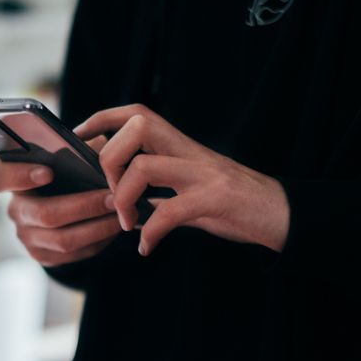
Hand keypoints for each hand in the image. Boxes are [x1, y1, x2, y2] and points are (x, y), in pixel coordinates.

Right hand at [0, 137, 121, 266]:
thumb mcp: (70, 155)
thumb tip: (97, 148)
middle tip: (113, 197)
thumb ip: (77, 148)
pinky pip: (73, 254)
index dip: (19, 176)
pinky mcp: (42, 255)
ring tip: (121, 214)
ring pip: (62, 239)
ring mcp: (26, 236)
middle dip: (84, 206)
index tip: (48, 171)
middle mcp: (15, 209)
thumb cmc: (69, 172)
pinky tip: (113, 227)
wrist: (68, 207)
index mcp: (12, 178)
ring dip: (97, 227)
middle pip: (44, 214)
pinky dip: (98, 241)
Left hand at [74, 104, 289, 255]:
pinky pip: (171, 212)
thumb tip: (118, 196)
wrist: (281, 214)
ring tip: (127, 223)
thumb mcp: (189, 188)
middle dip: (109, 159)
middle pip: (136, 127)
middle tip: (110, 194)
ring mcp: (203, 173)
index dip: (101, 119)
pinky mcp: (216, 199)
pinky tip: (147, 247)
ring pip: (145, 166)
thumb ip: (157, 187)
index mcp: (180, 145)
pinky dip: (151, 232)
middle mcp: (189, 151)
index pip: (135, 113)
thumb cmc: (231, 202)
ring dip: (124, 198)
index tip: (78, 139)